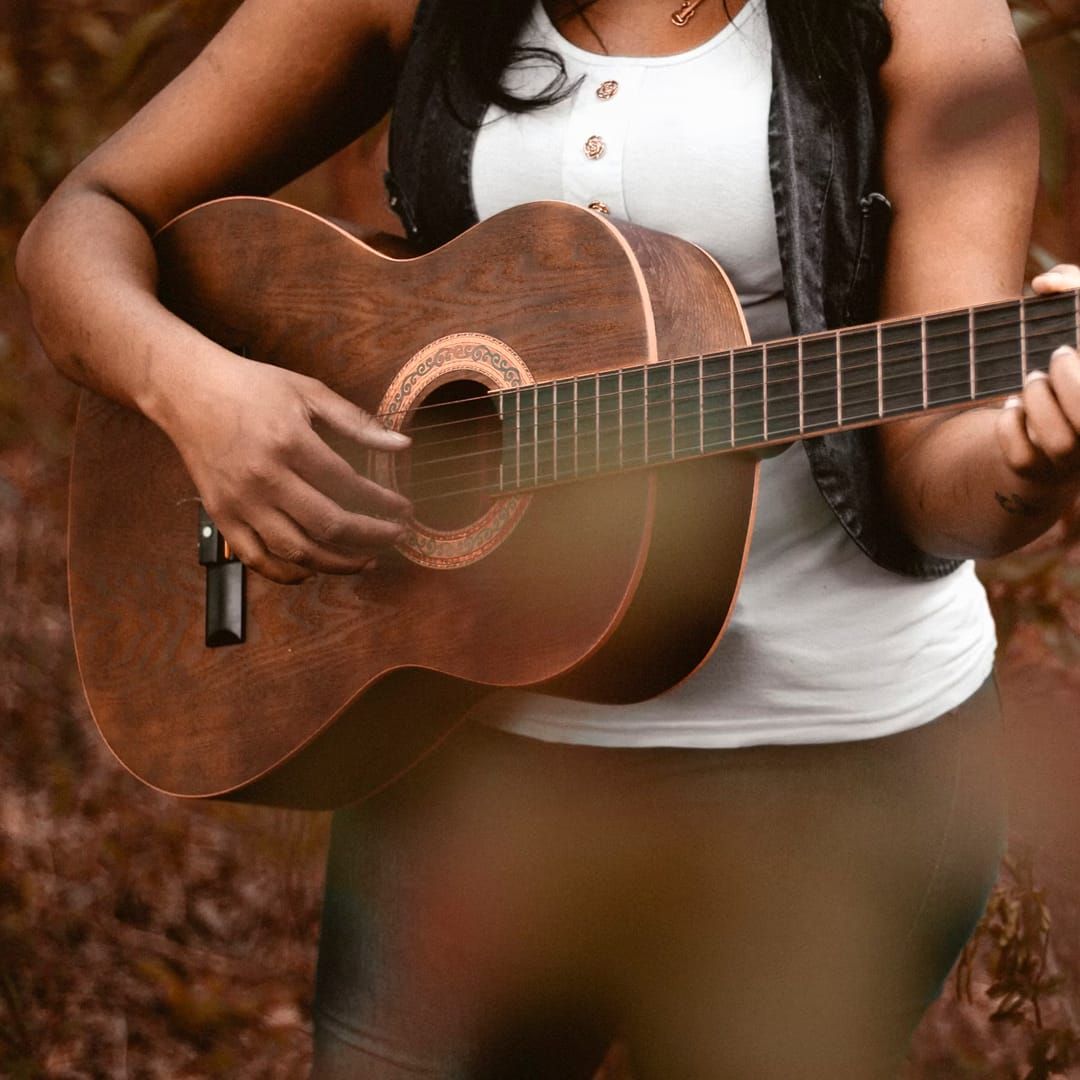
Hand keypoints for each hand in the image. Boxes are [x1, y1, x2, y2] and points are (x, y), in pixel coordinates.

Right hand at [161, 347, 411, 583]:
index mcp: (290, 443)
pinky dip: (287, 573)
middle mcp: (265, 478)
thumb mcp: (308, 391)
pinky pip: (257, 559)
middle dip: (371, 538)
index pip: (349, 485)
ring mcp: (240, 502)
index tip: (404, 509)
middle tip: (395, 537)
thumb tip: (403, 444)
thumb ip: (356, 421)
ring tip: (366, 560)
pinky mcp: (221, 516)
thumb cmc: (251, 386)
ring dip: (337, 564)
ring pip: (296, 551)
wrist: (185, 389)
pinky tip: (312, 570)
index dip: (382, 502)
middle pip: (328, 525)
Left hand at [996, 264, 1079, 490]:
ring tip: (1032, 381)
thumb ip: (1072, 287)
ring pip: (1062, 442)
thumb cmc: (1068, 369)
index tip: (1065, 343)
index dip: (1079, 350)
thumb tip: (1044, 284)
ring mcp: (1073, 461)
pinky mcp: (1037, 473)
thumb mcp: (1074, 327)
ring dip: (1040, 402)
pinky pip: (1022, 458)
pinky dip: (1010, 426)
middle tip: (1056, 357)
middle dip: (1070, 379)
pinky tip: (1011, 407)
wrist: (1044, 430)